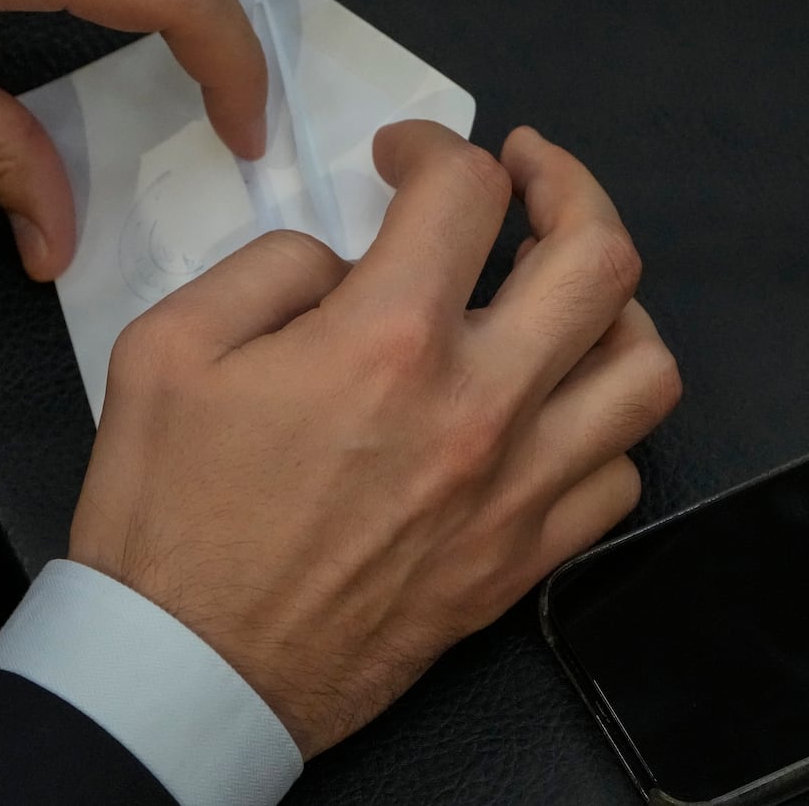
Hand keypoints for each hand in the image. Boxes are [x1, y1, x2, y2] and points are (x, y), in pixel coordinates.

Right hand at [70, 124, 681, 757]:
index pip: (464, 191)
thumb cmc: (168, 511)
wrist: (189, 663)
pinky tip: (546, 404)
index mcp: (385, 343)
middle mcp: (476, 409)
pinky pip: (620, 472)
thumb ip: (269, 268)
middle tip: (525, 172)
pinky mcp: (519, 559)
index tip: (400, 159)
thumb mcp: (165, 348)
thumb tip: (345, 261)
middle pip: (598, 258)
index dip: (432, 146)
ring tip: (559, 288)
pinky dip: (598, 419)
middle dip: (567, 184)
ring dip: (612, 303)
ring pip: (643, 368)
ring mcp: (513, 491)